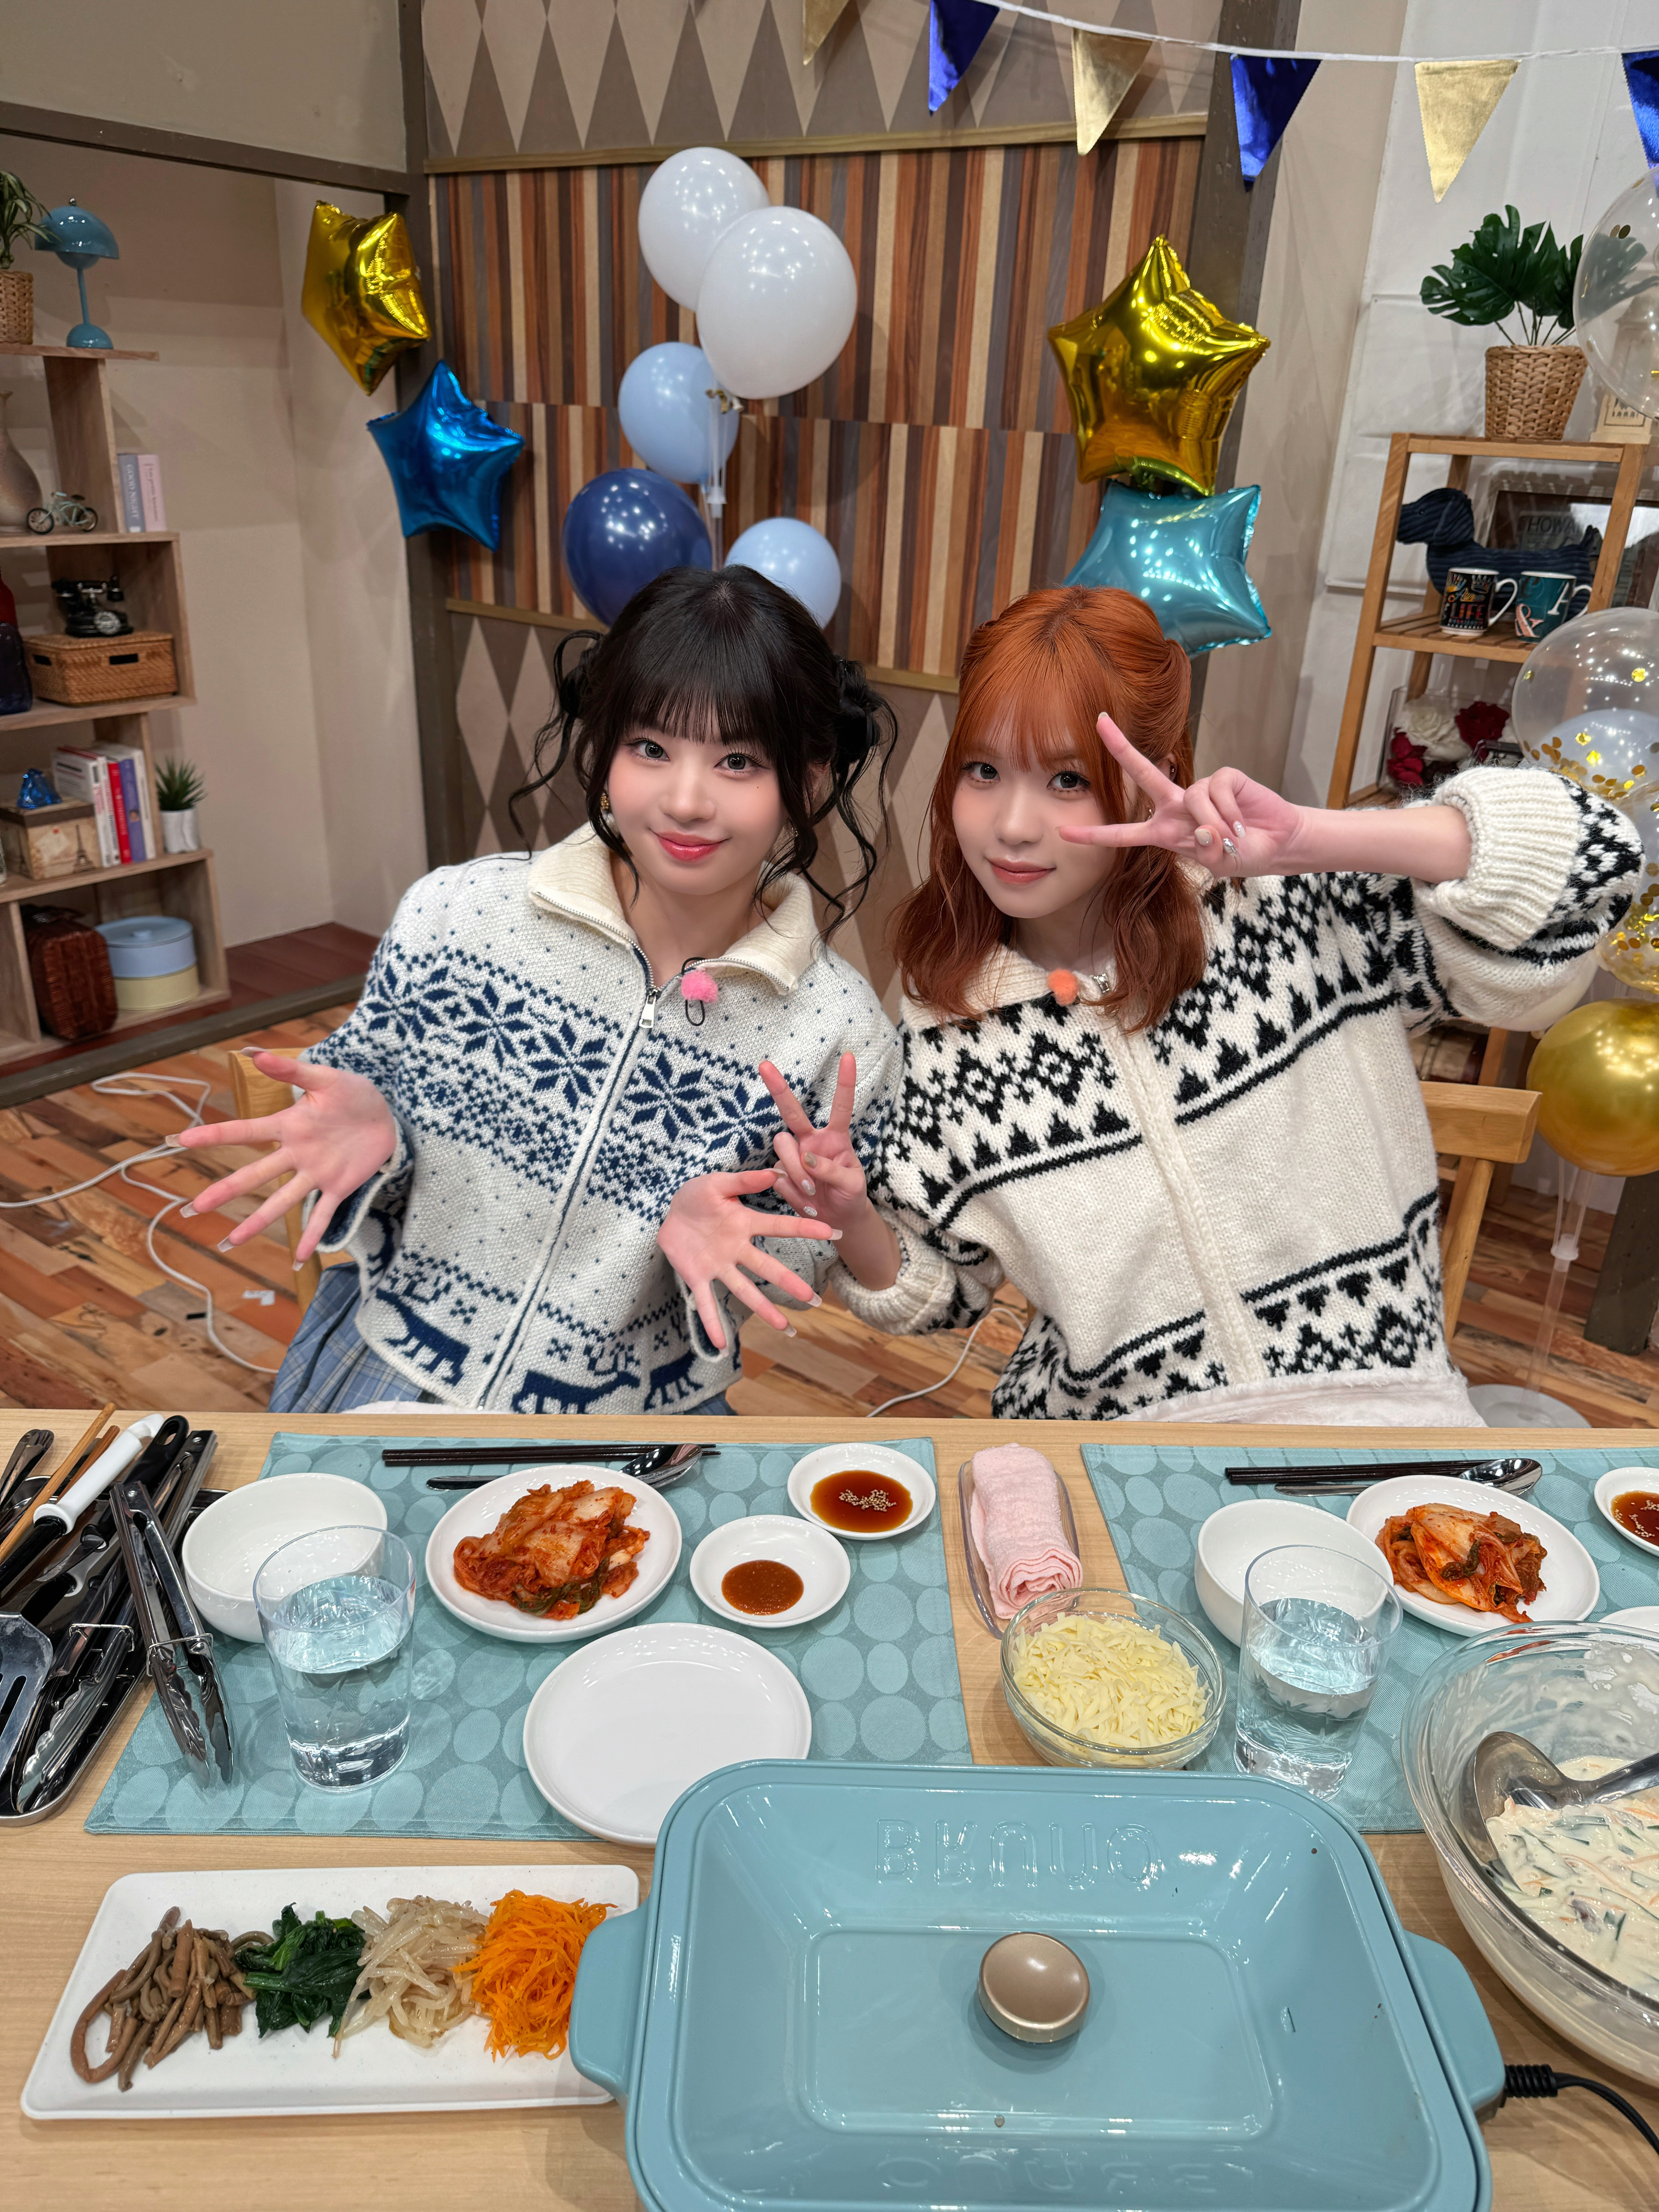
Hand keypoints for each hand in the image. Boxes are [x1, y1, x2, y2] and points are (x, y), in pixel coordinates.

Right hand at [173, 1052, 397, 1263]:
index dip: (215, 1136)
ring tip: (233, 1241)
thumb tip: (255, 1053)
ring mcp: (316, 1173)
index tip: (181, 1141)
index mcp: (289, 1125)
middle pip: (255, 1174)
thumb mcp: (326, 1078)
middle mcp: (296, 1153)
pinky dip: (313, 1236)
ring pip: (282, 1200)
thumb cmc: (354, 1094)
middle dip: (226, 1190)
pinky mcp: (340, 1187)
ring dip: (258, 1221)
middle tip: (195, 1207)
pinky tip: (299, 1258)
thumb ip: (293, 1070)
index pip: (245, 1131)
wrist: (387, 1114)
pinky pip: (323, 1215)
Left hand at [658, 1171, 840, 1350]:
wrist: (668, 1212)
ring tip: (785, 1328)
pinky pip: (706, 1302)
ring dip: (764, 1309)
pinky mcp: (696, 1276)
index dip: (805, 1229)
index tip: (833, 1234)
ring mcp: (718, 1265)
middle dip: (789, 1283)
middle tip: (812, 1299)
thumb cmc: (696, 1197)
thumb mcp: (717, 1183)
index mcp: (744, 1223)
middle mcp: (736, 1249)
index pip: (779, 1226)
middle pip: (767, 1267)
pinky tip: (721, 1344)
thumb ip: (742, 1181)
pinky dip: (712, 1323)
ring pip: (744, 1290)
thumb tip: (773, 1173)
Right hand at [759, 1053, 868, 1224]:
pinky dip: (792, 1190)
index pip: (841, 1106)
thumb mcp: (853, 1183)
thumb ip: (834, 1170)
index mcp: (835, 1137)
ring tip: (812, 1191)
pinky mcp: (781, 1174)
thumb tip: (808, 1158)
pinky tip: (806, 1200)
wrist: (838, 1219)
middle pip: (792, 1111)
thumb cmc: (850, 1195)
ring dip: (796, 1169)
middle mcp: (811, 1140)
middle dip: (778, 1088)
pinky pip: (777, 1176)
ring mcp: (794, 1156)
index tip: (848, 1056)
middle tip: (765, 1065)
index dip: (845, 1082)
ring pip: (781, 1146)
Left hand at [1057, 712, 1303, 876]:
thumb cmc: (1243, 854)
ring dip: (1216, 823)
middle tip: (1099, 721)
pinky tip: (1242, 822)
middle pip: (1143, 774)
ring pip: (1193, 798)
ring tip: (1235, 836)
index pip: (1124, 834)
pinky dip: (1230, 811)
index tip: (1062, 833)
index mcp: (1164, 832)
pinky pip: (1218, 791)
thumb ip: (1207, 852)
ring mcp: (1199, 789)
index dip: (1094, 836)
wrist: (1277, 842)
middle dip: (1121, 747)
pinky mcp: (1224, 777)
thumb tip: (1203, 830)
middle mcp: (1175, 806)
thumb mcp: (1220, 863)